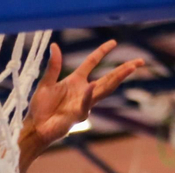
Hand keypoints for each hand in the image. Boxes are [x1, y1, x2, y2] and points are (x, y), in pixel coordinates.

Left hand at [24, 41, 145, 150]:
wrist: (36, 128)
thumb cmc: (40, 108)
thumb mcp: (46, 84)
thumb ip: (53, 66)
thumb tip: (54, 45)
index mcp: (75, 81)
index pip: (92, 62)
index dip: (102, 52)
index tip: (114, 42)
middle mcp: (83, 91)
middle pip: (107, 78)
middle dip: (123, 69)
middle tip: (139, 61)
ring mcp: (83, 103)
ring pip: (104, 89)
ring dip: (118, 78)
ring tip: (130, 68)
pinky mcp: (78, 115)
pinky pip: (85, 103)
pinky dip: (88, 95)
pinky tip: (92, 85)